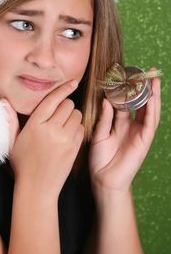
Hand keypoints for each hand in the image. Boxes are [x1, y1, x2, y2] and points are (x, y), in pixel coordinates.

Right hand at [7, 80, 83, 198]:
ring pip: (77, 115)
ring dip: (72, 116)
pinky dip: (77, 127)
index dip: (64, 89)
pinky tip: (68, 134)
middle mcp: (51, 130)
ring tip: (63, 124)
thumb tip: (5, 100)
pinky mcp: (74, 148)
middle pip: (68, 105)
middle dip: (65, 106)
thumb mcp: (11, 142)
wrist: (37, 188)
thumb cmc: (22, 164)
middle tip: (58, 114)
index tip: (72, 82)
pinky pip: (82, 128)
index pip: (52, 100)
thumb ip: (10, 120)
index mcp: (35, 125)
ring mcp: (65, 139)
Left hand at [89, 77, 160, 193]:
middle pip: (140, 104)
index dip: (128, 91)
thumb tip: (107, 101)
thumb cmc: (100, 159)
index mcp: (120, 124)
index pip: (126, 104)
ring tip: (153, 81)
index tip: (128, 77)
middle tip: (146, 73)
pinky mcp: (144, 141)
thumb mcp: (100, 134)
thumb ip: (105, 118)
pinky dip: (152, 110)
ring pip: (149, 111)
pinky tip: (152, 98)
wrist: (104, 180)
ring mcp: (139, 133)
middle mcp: (131, 127)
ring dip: (152, 96)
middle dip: (144, 90)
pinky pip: (149, 123)